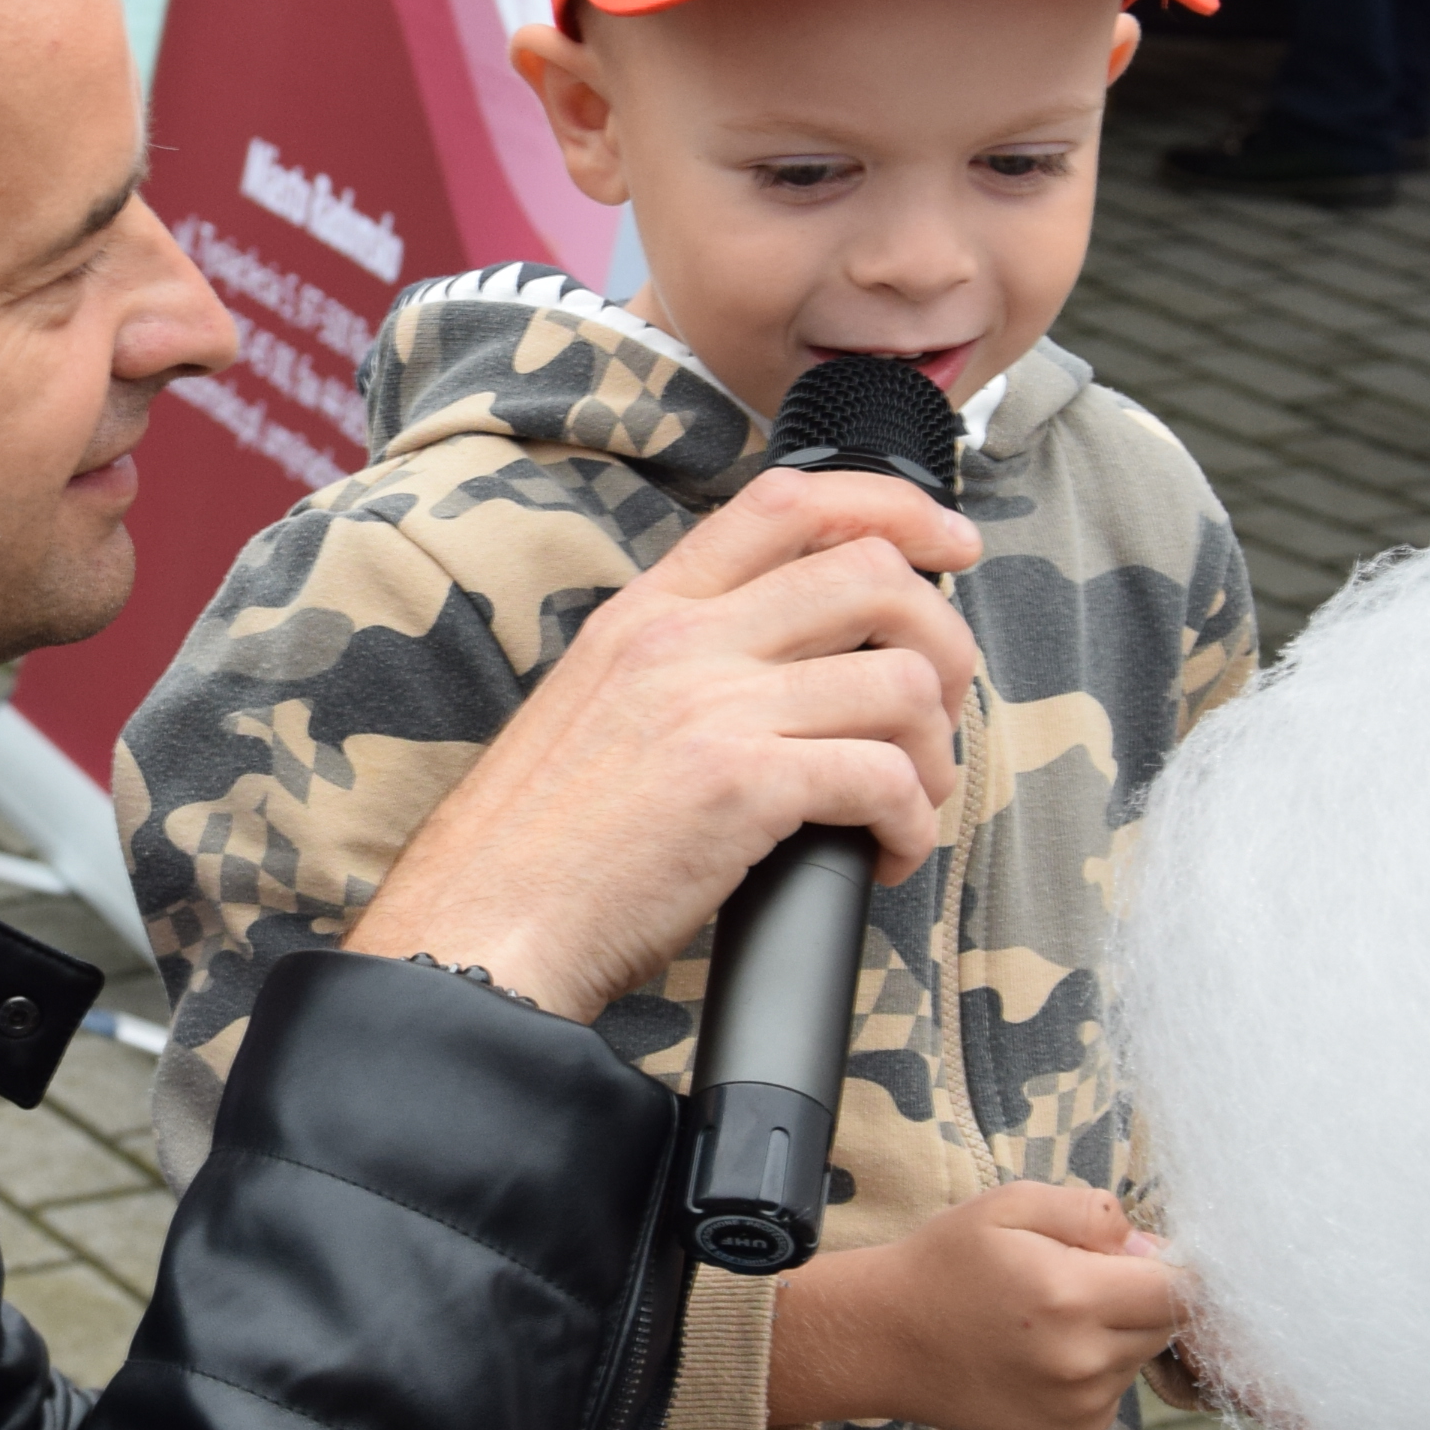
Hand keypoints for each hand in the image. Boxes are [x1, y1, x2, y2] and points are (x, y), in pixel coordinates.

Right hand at [351, 466, 979, 1023]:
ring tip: (909, 802)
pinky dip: (912, 823)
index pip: (787, 502)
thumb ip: (681, 664)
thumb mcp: (594, 705)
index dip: (892, 508)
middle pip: (871, 574)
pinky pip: (885, 777)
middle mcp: (683, 639)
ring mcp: (713, 706)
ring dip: (935, 750)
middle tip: (941, 707)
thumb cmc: (536, 845)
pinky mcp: (742, 786)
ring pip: (901, 679)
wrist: (482, 927)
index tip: (948, 545)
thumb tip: (794, 668)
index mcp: (647, 611)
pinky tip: (887, 855)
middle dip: (943, 639)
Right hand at [765, 1182, 1184, 1429]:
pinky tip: (1043, 1355)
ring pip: (1139, 1359)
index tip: (1137, 1256)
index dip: (1171, 1265)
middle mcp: (1084, 1363)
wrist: (885, 1340)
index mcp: (1074, 1297)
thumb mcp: (1010, 1205)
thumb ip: (1092, 1212)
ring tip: (1051, 1319)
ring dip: (1116, 1335)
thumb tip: (1150, 1248)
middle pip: (1167, 1325)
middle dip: (1141, 1296)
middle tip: (1080, 1279)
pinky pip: (1114, 1394)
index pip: (1182, 1290)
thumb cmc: (945, 1263)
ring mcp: (1078, 1407)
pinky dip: (1095, 1372)